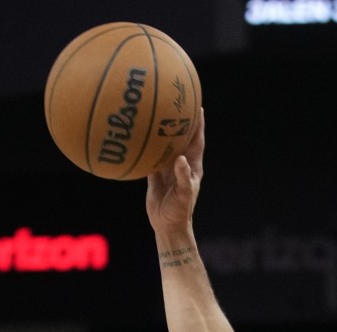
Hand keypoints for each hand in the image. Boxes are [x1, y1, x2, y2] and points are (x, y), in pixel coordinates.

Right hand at [146, 108, 204, 230]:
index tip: (197, 107)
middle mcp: (181, 164)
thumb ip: (183, 177)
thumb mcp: (183, 195)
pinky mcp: (156, 175)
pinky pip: (150, 156)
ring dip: (161, 131)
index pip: (196, 141)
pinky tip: (137, 135)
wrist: (167, 224)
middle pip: (181, 138)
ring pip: (164, 145)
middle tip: (175, 102)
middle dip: (180, 121)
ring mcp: (168, 168)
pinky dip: (146, 146)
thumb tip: (181, 159)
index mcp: (192, 167)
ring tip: (155, 112)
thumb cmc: (180, 211)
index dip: (198, 124)